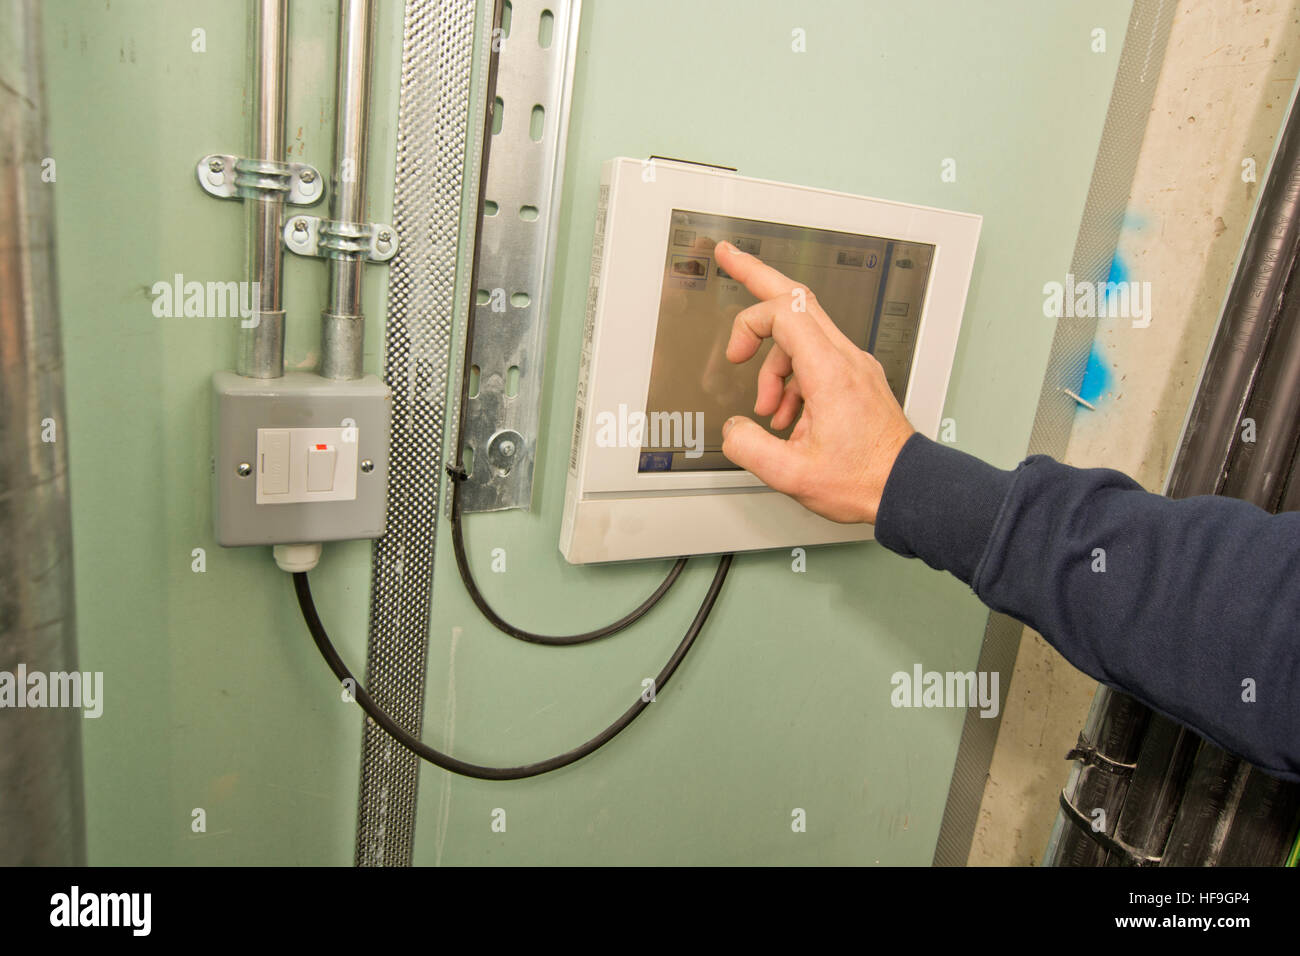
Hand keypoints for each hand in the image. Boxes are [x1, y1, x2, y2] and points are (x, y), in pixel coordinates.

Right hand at [715, 240, 913, 524]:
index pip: (783, 313)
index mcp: (830, 373)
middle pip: (798, 297)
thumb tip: (733, 429)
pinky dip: (794, 378)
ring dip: (774, 365)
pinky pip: (817, 359)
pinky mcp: (858, 379)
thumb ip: (750, 448)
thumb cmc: (865, 481)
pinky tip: (790, 418)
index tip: (734, 355)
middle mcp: (846, 360)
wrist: (907, 488)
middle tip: (729, 257)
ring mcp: (855, 366)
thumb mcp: (792, 475)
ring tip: (768, 410)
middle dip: (757, 276)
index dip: (748, 324)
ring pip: (803, 335)